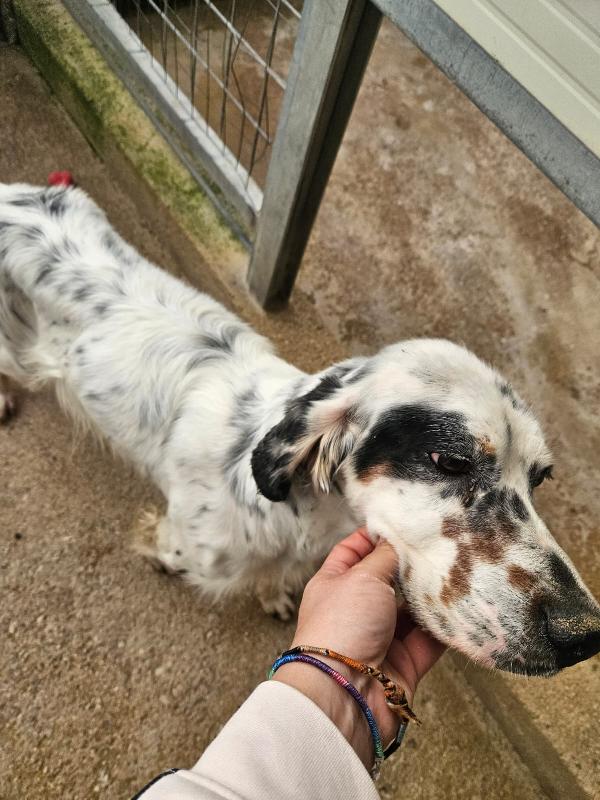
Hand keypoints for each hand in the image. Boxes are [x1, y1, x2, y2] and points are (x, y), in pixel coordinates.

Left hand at [274, 528, 444, 767]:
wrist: (346, 693)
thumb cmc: (343, 625)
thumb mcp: (362, 577)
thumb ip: (385, 556)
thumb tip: (398, 540)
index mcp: (335, 583)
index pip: (353, 550)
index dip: (375, 536)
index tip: (403, 522)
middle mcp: (357, 608)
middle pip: (388, 579)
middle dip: (411, 565)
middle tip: (442, 544)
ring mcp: (381, 637)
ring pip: (412, 610)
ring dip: (432, 595)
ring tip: (459, 569)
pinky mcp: (404, 663)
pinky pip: (430, 640)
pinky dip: (445, 626)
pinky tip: (463, 605)